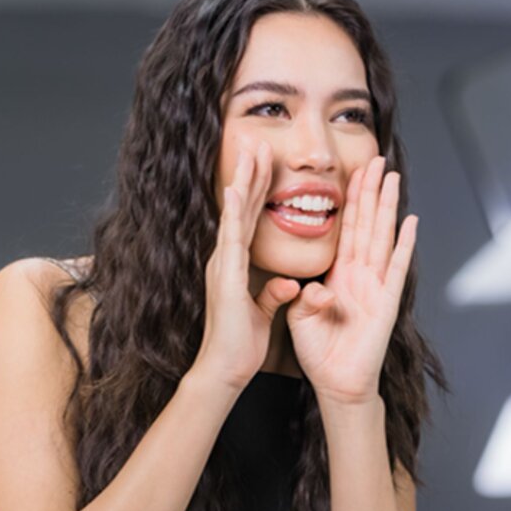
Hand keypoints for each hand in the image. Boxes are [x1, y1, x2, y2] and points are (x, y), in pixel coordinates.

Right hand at [193, 140, 300, 389]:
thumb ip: (273, 294)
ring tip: (249, 151)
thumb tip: (288, 283)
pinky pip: (232, 239)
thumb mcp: (263, 311)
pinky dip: (235, 213)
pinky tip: (238, 189)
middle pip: (242, 209)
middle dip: (250, 174)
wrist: (225, 368)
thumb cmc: (241, 343)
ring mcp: (222, 264)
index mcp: (234, 264)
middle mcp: (226, 258)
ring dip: (243, 181)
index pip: (250, 220)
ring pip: (235, 215)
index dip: (257, 190)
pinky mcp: (226, 276)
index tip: (264, 163)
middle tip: (256, 142)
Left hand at [285, 154, 417, 403]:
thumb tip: (317, 286)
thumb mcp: (299, 316)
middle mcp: (359, 275)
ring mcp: (375, 286)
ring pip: (382, 237)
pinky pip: (397, 269)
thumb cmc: (319, 351)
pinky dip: (404, 245)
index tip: (353, 173)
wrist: (335, 382)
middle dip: (370, 191)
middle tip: (376, 160)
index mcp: (337, 275)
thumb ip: (303, 295)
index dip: (348, 201)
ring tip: (392, 178)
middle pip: (366, 224)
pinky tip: (410, 222)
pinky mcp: (386, 302)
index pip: (344, 229)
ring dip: (387, 207)